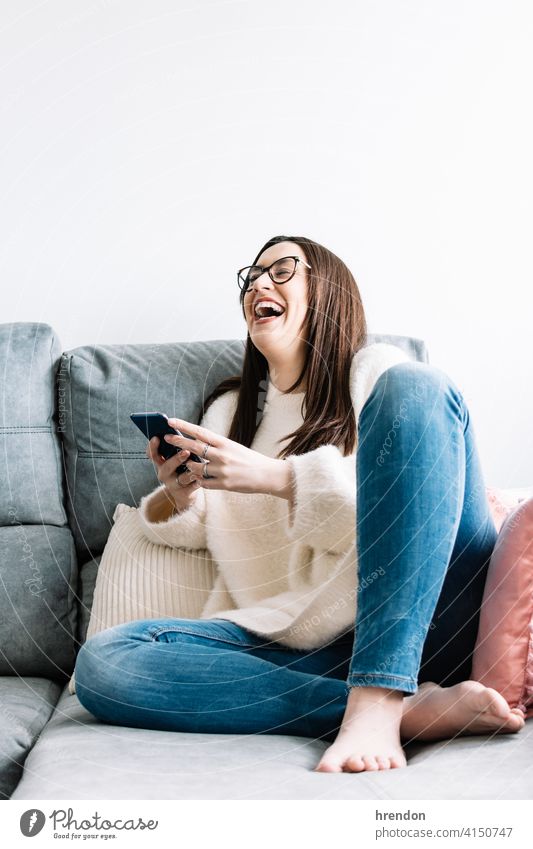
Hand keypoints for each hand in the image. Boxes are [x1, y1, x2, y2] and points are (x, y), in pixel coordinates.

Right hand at [146, 436, 200, 513]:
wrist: (187, 493)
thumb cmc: (183, 469)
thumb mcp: (178, 458)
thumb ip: (178, 447)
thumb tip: (184, 429)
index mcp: (161, 462)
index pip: (153, 454)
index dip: (152, 447)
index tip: (156, 438)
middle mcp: (164, 473)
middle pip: (167, 466)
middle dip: (176, 459)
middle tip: (186, 452)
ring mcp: (173, 484)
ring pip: (181, 478)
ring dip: (190, 472)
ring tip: (198, 468)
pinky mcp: (184, 493)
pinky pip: (190, 488)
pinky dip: (196, 483)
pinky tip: (201, 479)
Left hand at [163, 417, 290, 496]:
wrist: (267, 475)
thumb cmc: (250, 460)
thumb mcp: (234, 447)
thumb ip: (217, 446)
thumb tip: (198, 441)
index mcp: (225, 443)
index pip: (200, 432)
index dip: (184, 426)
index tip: (170, 421)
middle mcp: (222, 455)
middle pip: (194, 448)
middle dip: (178, 442)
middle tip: (166, 438)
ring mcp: (222, 470)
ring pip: (195, 468)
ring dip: (190, 467)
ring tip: (189, 466)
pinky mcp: (224, 484)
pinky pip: (203, 483)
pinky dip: (200, 480)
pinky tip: (201, 479)